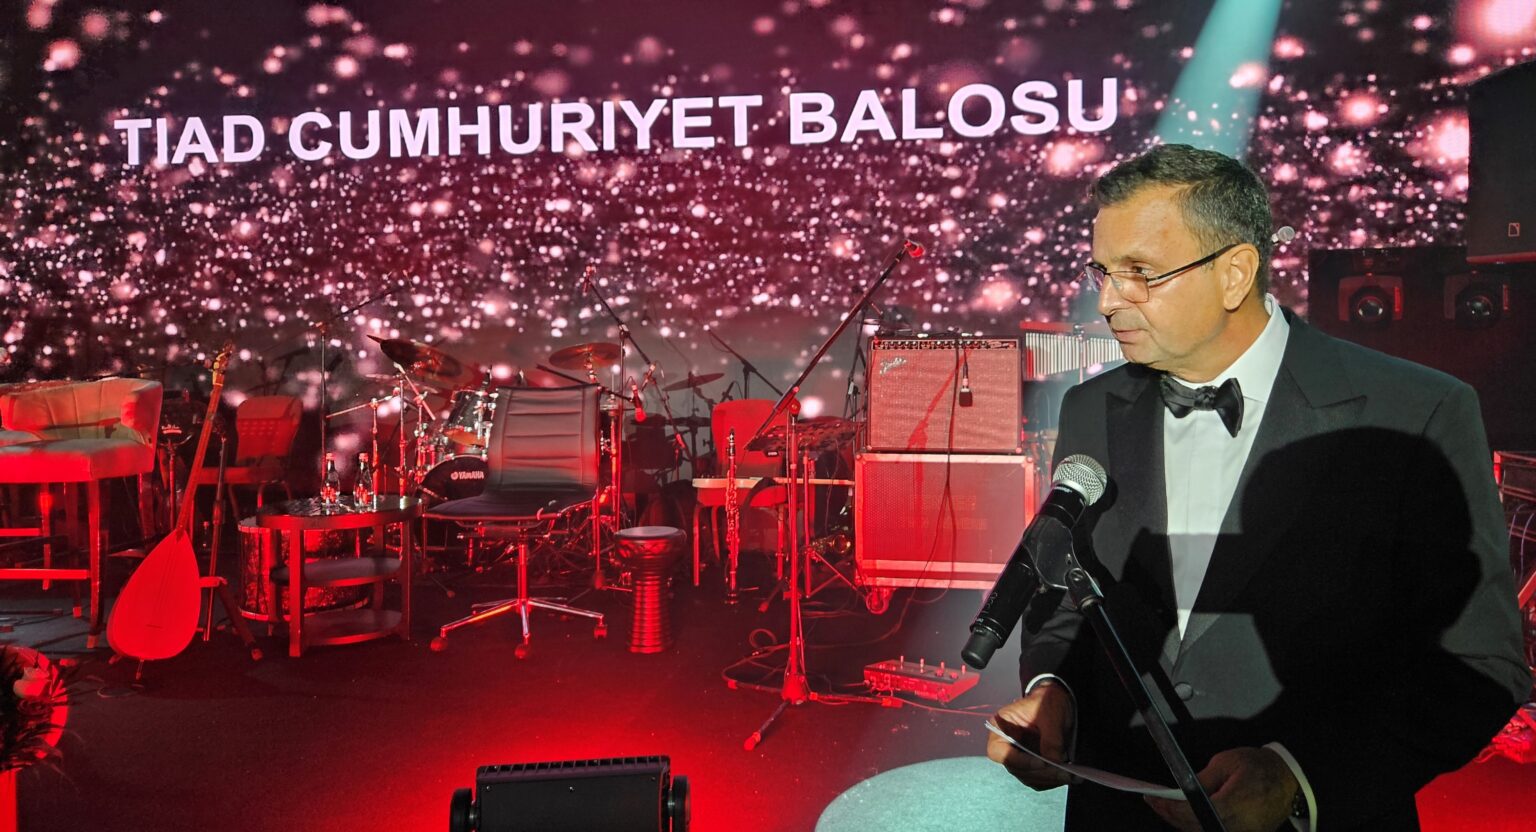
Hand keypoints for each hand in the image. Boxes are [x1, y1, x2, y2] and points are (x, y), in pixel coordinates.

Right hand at [986, 682, 1076, 789]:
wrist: (1056, 701)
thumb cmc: (1047, 700)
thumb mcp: (1050, 714)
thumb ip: (1051, 739)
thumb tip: (1054, 761)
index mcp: (1000, 727)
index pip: (1000, 752)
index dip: (1019, 761)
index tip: (1042, 763)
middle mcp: (1005, 745)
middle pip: (1017, 769)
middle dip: (1042, 773)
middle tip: (1065, 773)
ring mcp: (1018, 756)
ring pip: (1029, 777)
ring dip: (1050, 779)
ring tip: (1072, 776)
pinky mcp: (1031, 765)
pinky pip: (1039, 779)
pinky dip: (1054, 780)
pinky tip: (1071, 776)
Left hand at [1144, 746, 1297, 831]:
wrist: (1289, 779)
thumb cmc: (1260, 767)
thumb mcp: (1227, 763)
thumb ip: (1202, 780)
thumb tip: (1180, 790)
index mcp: (1233, 804)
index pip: (1191, 812)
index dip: (1168, 807)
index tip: (1152, 798)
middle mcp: (1238, 825)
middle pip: (1194, 826)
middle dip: (1171, 815)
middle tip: (1154, 802)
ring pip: (1203, 831)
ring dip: (1182, 822)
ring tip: (1165, 807)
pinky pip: (1216, 831)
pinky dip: (1198, 825)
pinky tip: (1186, 814)